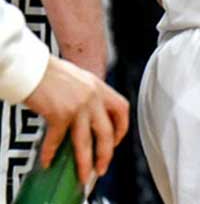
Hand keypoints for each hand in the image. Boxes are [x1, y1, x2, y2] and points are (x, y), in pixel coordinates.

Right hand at [24, 56, 127, 187]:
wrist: (33, 68)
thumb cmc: (52, 73)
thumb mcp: (81, 80)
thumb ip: (89, 96)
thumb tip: (89, 118)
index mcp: (100, 87)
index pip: (121, 109)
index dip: (121, 128)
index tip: (114, 142)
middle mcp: (93, 97)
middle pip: (106, 131)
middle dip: (106, 153)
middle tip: (102, 168)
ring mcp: (78, 106)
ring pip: (85, 141)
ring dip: (85, 162)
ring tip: (83, 176)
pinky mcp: (59, 113)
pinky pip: (57, 139)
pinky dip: (50, 152)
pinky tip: (46, 162)